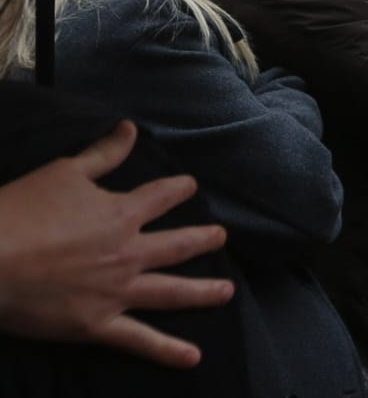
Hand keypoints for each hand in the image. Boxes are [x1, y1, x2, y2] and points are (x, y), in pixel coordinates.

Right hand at [0, 122, 232, 368]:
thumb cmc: (20, 211)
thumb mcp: (63, 172)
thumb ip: (103, 154)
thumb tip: (130, 128)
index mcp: (122, 214)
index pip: (162, 196)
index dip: (179, 188)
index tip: (190, 186)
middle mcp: (128, 252)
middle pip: (178, 245)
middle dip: (203, 240)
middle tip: (222, 237)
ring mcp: (117, 291)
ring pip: (172, 291)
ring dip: (203, 292)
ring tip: (227, 292)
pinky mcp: (97, 324)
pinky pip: (139, 340)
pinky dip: (167, 350)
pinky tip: (193, 357)